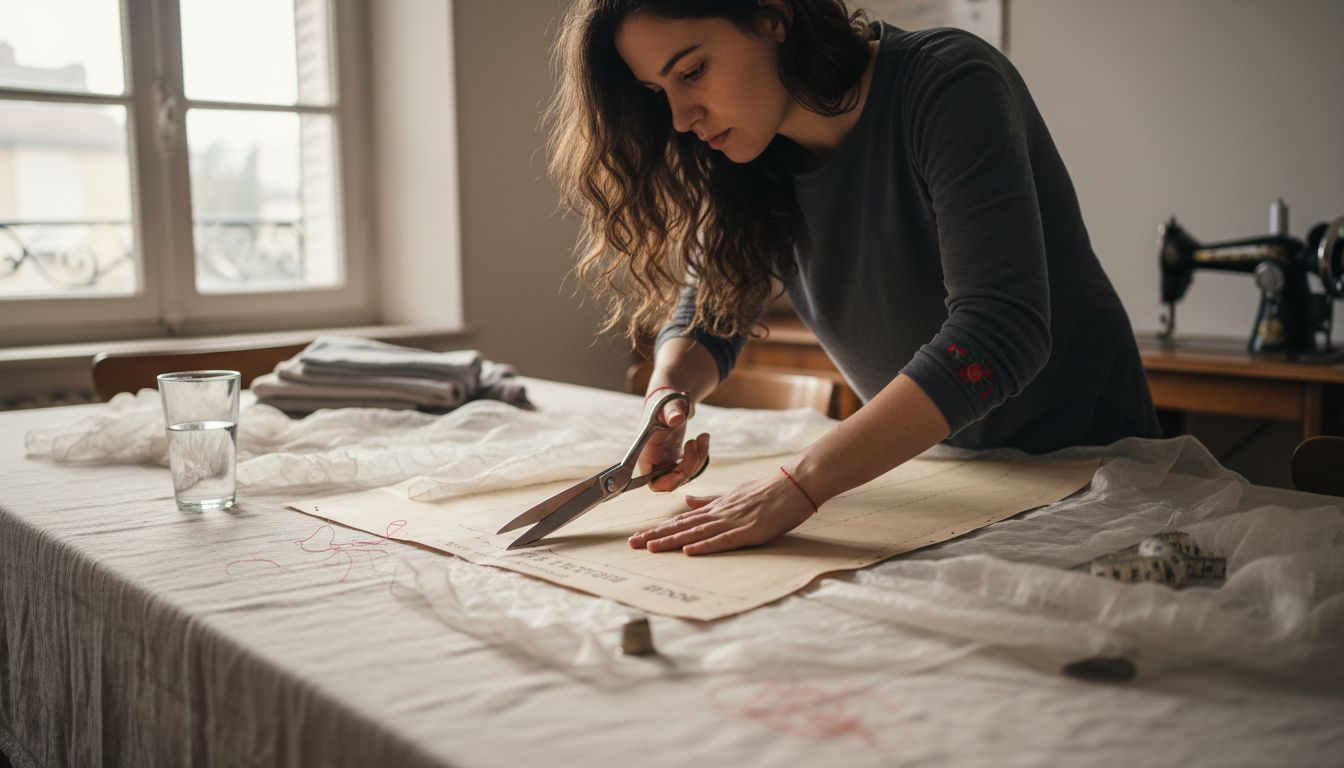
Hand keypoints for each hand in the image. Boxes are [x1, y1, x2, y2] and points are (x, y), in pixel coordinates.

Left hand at [628, 471, 815, 554]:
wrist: (794, 484)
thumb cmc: (767, 491)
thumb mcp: (734, 494)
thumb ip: (710, 500)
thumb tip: (687, 500)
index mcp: (716, 508)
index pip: (682, 521)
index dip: (660, 529)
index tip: (639, 536)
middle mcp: (719, 514)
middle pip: (682, 527)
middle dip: (656, 536)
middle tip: (632, 544)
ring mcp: (733, 521)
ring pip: (696, 533)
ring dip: (672, 541)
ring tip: (650, 548)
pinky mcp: (749, 530)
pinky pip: (723, 540)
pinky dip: (705, 545)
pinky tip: (689, 550)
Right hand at [637, 393, 708, 492]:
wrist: (669, 402)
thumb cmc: (664, 403)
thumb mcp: (667, 406)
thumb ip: (670, 413)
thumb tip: (677, 419)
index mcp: (646, 455)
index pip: (652, 482)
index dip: (667, 483)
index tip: (680, 469)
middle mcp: (654, 463)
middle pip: (673, 481)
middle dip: (689, 465)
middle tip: (693, 443)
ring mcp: (666, 463)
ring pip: (685, 475)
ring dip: (699, 458)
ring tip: (702, 436)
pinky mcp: (676, 461)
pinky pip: (691, 467)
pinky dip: (701, 455)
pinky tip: (703, 438)